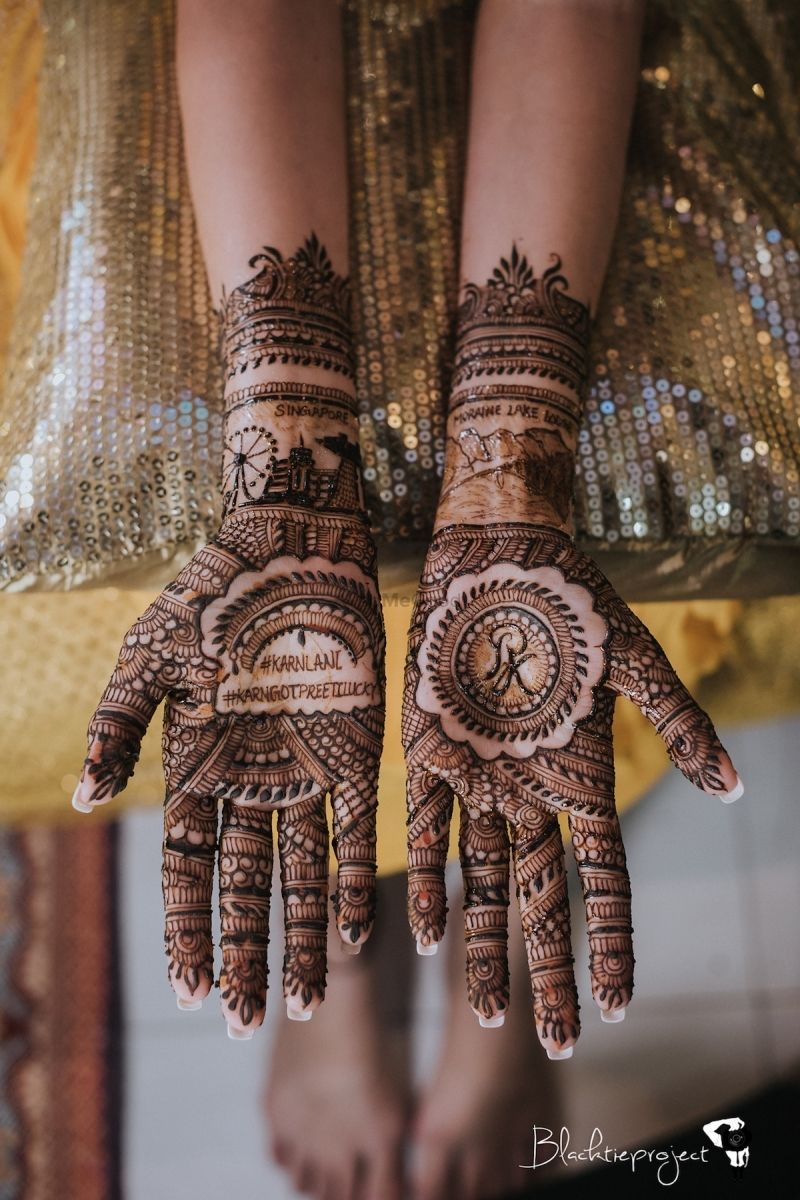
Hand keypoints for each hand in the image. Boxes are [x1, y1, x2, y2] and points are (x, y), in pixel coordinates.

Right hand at [73, 507, 384, 1035]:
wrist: (291, 547)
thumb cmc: (211, 596)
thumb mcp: (150, 658)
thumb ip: (118, 727)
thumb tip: (80, 798)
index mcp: (194, 767)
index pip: (187, 870)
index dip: (187, 930)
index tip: (190, 992)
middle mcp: (249, 784)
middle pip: (244, 889)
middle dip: (244, 955)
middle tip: (245, 1024)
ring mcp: (302, 774)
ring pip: (301, 875)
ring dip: (299, 939)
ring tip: (304, 1004)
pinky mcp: (352, 755)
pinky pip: (354, 832)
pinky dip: (354, 884)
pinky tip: (356, 938)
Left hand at [402, 523, 740, 1058]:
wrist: (497, 553)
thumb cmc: (574, 601)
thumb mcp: (633, 662)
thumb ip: (679, 722)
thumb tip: (736, 788)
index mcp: (582, 779)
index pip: (603, 882)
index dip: (609, 943)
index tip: (616, 1006)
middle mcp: (529, 793)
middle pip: (542, 899)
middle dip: (546, 967)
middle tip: (549, 1039)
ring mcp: (477, 779)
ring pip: (483, 881)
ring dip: (486, 947)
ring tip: (491, 1012)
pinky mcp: (425, 753)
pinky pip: (425, 831)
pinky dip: (428, 882)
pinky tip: (428, 936)